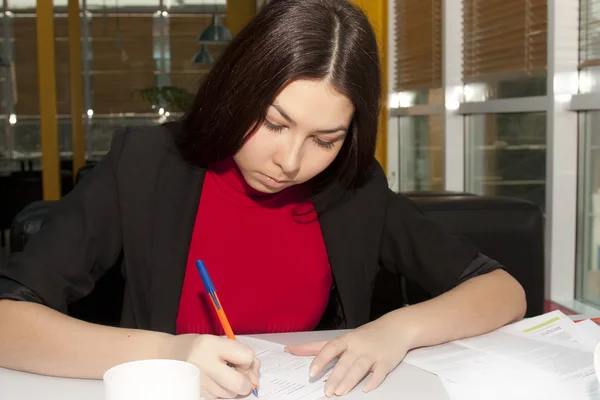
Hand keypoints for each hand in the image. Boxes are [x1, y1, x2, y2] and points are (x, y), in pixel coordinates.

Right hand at [169, 334, 259, 398]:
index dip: (248, 360)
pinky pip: (220, 398)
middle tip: (239, 375)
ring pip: (231, 394)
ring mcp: (199, 382)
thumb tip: (255, 377)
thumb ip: (240, 354)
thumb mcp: (219, 341)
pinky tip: (215, 382)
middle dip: (246, 382)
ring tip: (221, 374)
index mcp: (212, 345)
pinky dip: (223, 392)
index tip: (240, 359)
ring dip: (233, 387)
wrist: (168, 355)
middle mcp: (204, 364)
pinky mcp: (197, 394)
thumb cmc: (198, 347)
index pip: (246, 357)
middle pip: (240, 384)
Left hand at [286, 315, 412, 396]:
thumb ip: (317, 347)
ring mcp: (372, 353)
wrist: (396, 328)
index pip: (331, 348)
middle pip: (345, 362)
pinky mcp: (386, 361)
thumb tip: (292, 349)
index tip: (312, 371)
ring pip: (359, 368)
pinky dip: (373, 381)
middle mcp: (358, 346)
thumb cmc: (365, 335)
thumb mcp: (342, 338)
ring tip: (340, 392)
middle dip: (335, 377)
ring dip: (349, 381)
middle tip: (326, 391)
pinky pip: (379, 373)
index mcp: (346, 340)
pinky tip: (366, 389)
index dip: (321, 359)